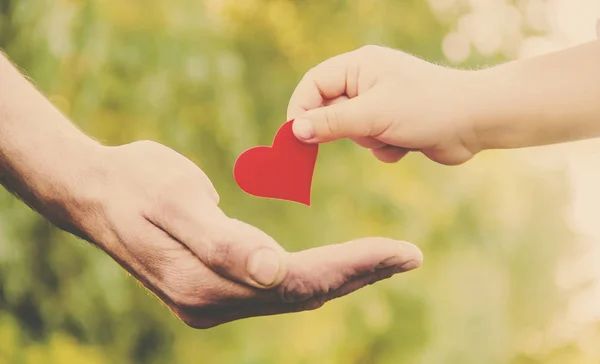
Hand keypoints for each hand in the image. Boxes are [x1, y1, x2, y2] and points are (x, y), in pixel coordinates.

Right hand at [62, 140, 421, 327]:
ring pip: (293, 296)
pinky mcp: (212, 290)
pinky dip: (314, 276)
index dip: (353, 267)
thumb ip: (223, 240)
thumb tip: (274, 271)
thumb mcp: (174, 200)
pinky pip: (276, 291)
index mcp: (205, 281)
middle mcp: (212, 302)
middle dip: (360, 274)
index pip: (297, 282)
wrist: (96, 192)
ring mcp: (211, 301)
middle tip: (409, 256)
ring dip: (342, 278)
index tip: (402, 251)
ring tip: (387, 259)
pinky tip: (338, 266)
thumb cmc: (135, 183)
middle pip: (302, 296)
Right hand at [287, 45, 481, 164]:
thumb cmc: (426, 108)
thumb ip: (331, 123)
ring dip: (369, 141)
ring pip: (351, 131)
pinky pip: (371, 143)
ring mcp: (380, 104)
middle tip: (361, 134)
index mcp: (359, 66)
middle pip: (330, 109)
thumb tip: (295, 130)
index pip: (314, 84)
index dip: (301, 109)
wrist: (476, 122)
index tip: (294, 137)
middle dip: (345, 129)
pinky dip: (385, 148)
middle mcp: (367, 81)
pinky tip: (407, 144)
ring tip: (394, 135)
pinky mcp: (393, 125)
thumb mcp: (373, 115)